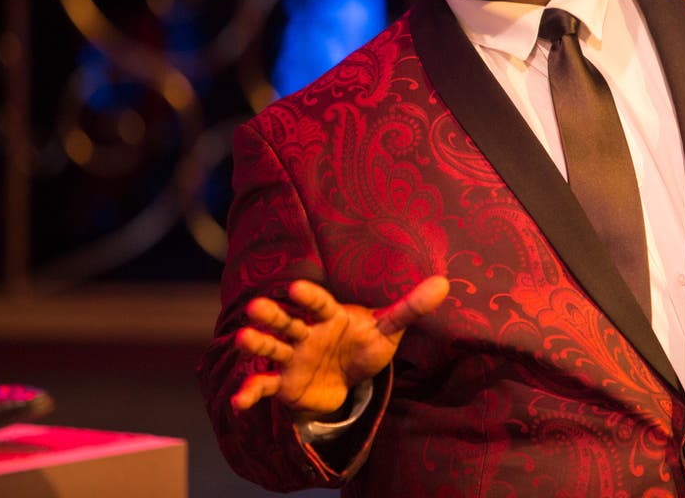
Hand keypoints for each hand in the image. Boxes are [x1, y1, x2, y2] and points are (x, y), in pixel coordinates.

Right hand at [230, 275, 449, 418]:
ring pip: (272, 349)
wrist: (348, 379)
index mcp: (330, 316)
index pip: (319, 303)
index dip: (309, 297)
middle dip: (272, 315)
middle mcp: (306, 334)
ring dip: (257, 345)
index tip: (296, 288)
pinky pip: (266, 386)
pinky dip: (251, 392)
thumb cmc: (365, 344)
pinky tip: (239, 401)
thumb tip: (445, 283)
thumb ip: (410, 307)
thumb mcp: (388, 329)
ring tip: (242, 340)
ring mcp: (292, 358)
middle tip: (255, 307)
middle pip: (287, 322)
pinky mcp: (284, 383)